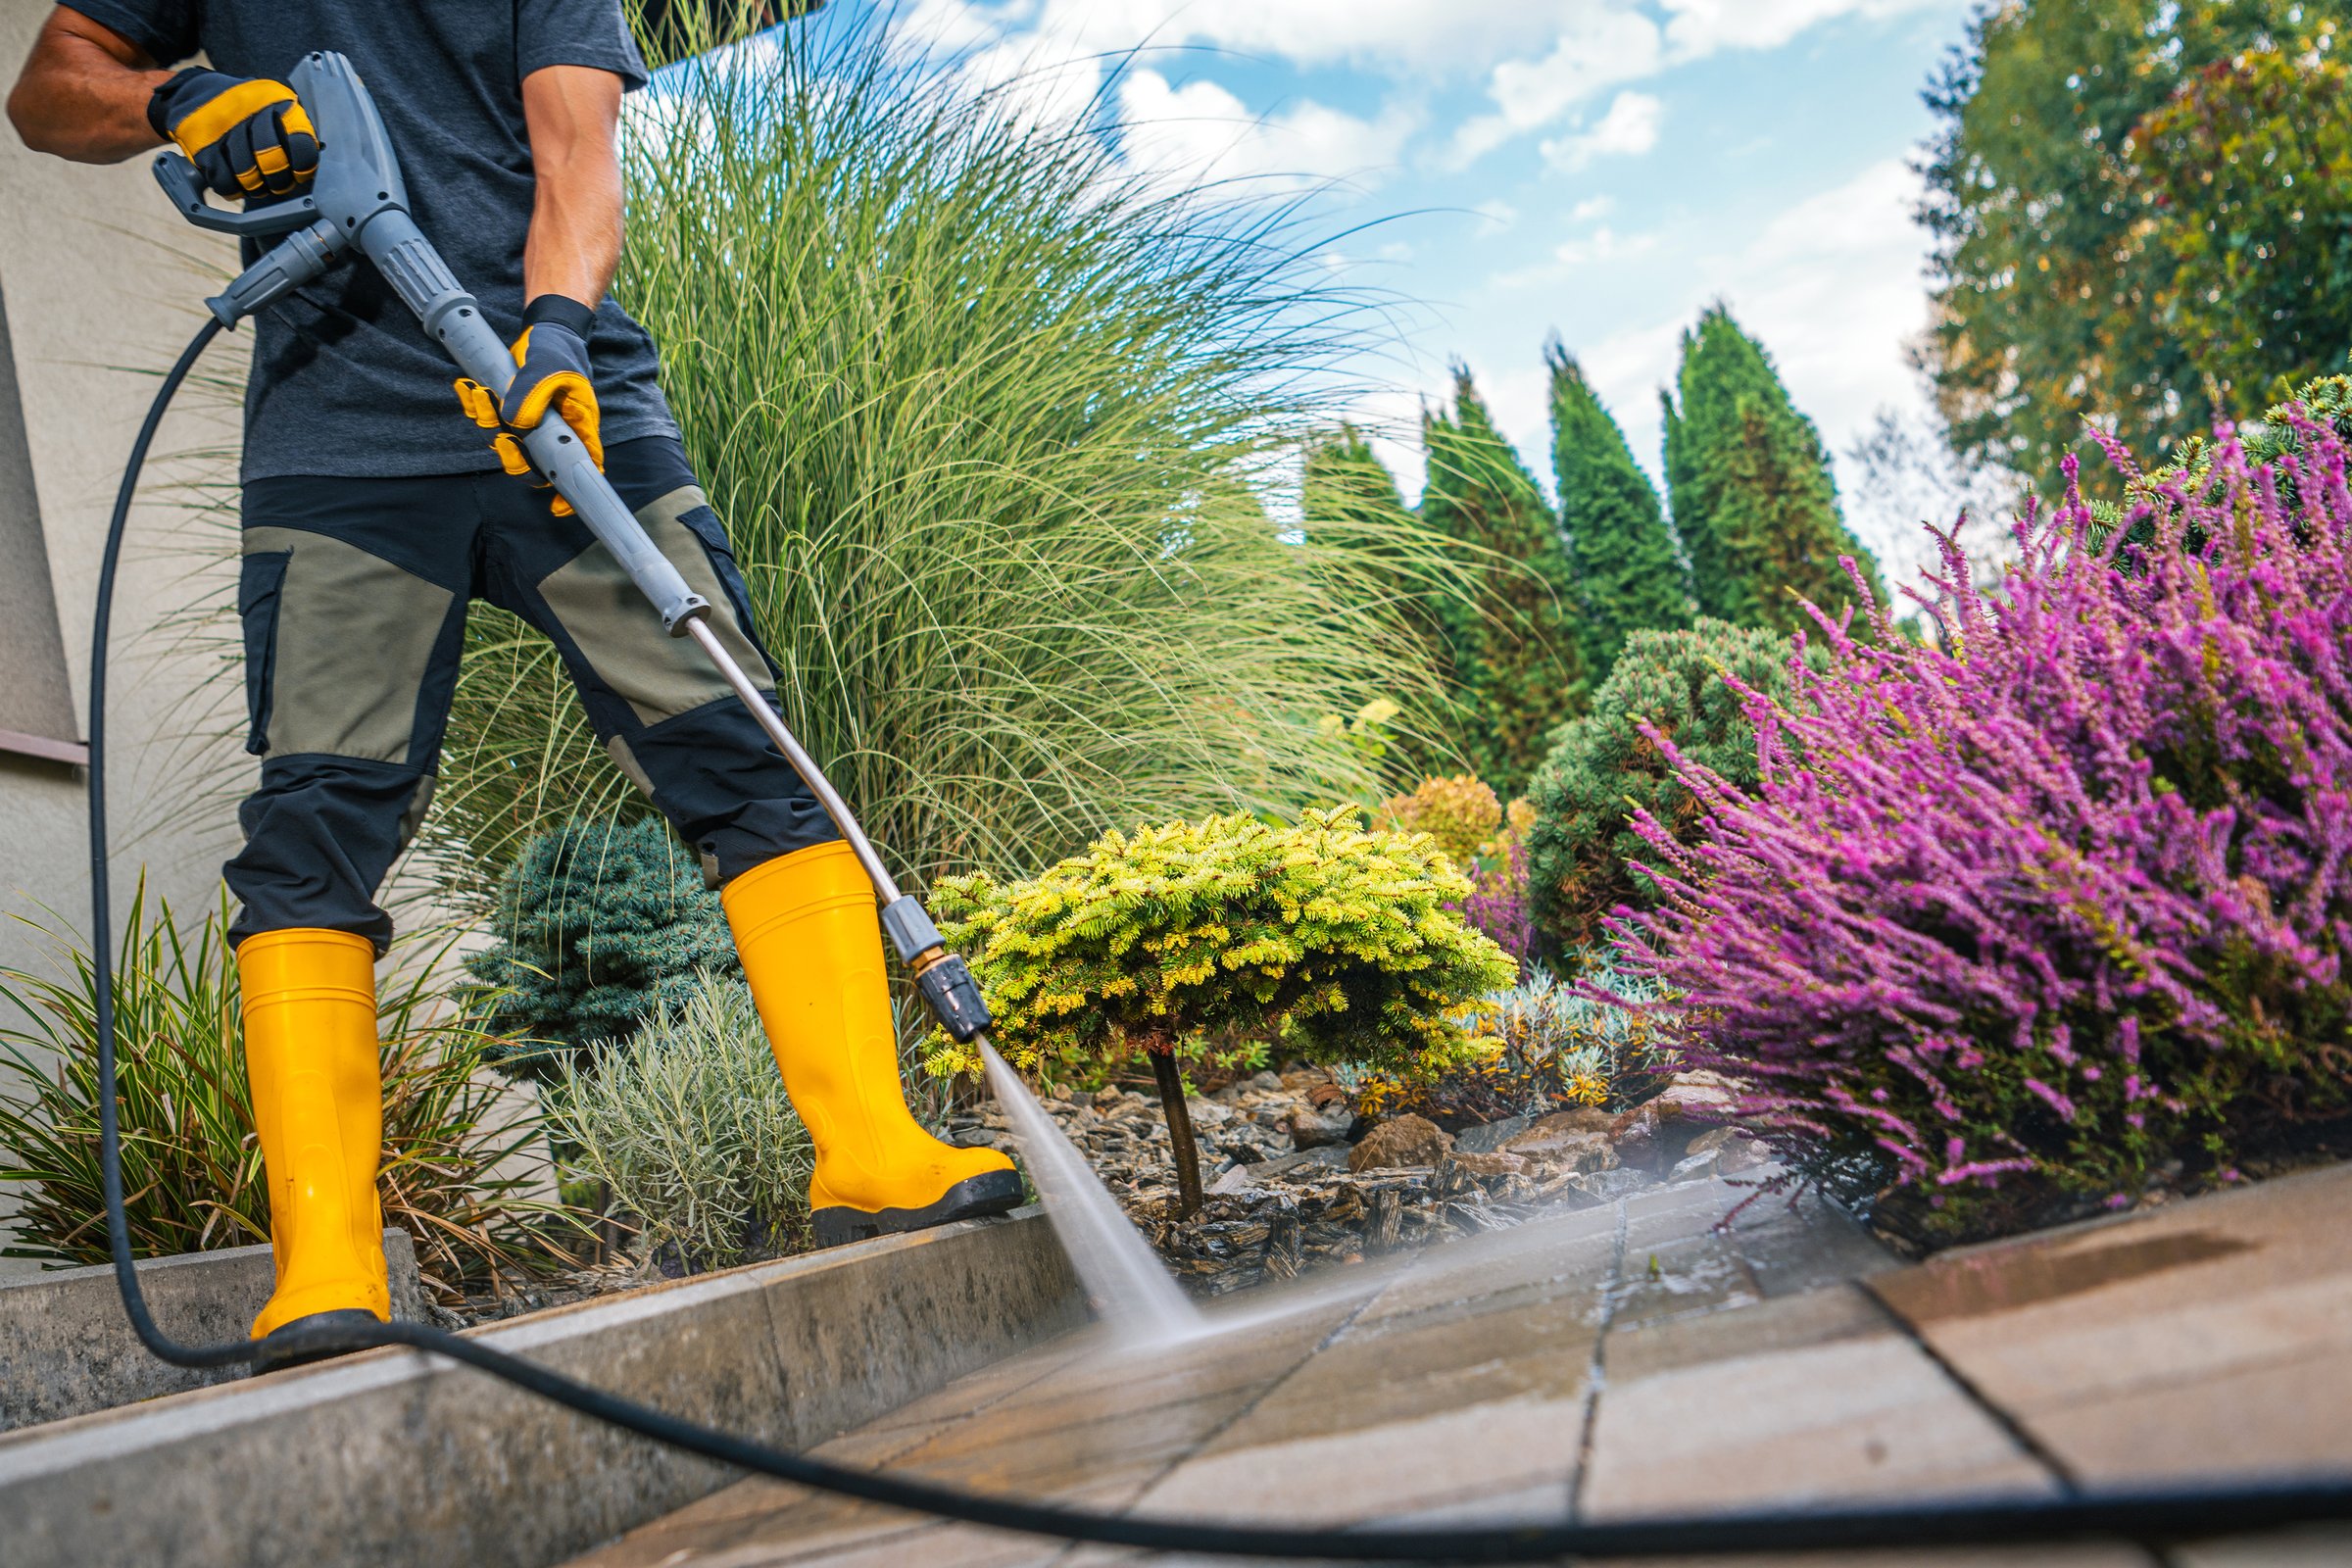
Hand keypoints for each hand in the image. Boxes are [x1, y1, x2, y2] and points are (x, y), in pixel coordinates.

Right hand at [147, 68, 317, 198]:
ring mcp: (223, 126)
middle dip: (278, 181)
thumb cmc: (246, 110)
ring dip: (254, 187)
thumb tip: (312, 169)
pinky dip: (232, 189)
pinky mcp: (201, 143)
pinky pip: (223, 181)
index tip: (299, 174)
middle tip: (277, 184)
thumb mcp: (274, 108)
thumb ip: (294, 132)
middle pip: (273, 160)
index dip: (303, 166)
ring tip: (255, 182)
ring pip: (247, 175)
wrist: (195, 94)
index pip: (301, 141)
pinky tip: (235, 182)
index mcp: (277, 101)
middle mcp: (250, 110)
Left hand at [453, 295, 603, 515]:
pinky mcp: (511, 411)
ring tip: (480, 393)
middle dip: (513, 458)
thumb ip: (533, 395)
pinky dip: (476, 407)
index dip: (571, 491)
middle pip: (536, 465)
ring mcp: (531, 424)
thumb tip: (514, 424)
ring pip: (508, 443)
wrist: (545, 332)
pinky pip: (490, 421)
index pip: (582, 466)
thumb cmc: (557, 352)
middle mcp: (554, 432)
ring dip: (488, 422)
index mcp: (577, 427)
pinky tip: (470, 388)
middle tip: (503, 440)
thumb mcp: (549, 369)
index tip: (558, 507)